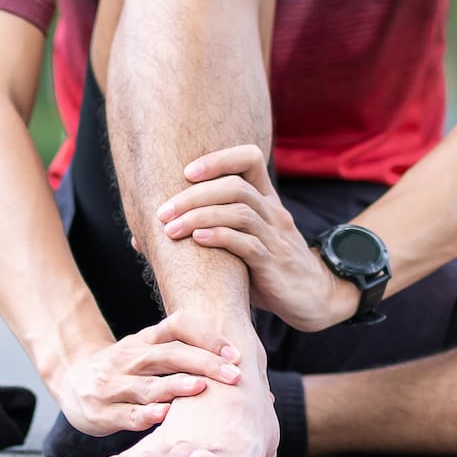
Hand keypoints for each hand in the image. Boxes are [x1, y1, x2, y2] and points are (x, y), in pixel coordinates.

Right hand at [54, 312, 243, 436]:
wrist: (71, 379)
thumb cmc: (127, 369)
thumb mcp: (148, 352)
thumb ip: (184, 356)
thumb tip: (249, 373)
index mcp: (144, 340)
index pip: (177, 327)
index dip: (206, 336)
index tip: (233, 352)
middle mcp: (129, 357)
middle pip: (169, 355)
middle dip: (203, 363)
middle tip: (233, 374)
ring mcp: (113, 384)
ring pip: (149, 384)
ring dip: (176, 386)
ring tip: (201, 387)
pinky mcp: (102, 411)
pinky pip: (127, 413)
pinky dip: (147, 414)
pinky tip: (165, 415)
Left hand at [151, 144, 357, 331]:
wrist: (314, 298)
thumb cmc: (268, 270)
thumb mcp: (244, 244)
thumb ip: (207, 233)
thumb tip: (143, 238)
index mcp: (267, 201)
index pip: (250, 158)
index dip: (218, 159)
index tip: (186, 172)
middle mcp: (273, 213)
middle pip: (235, 186)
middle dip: (193, 195)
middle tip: (162, 212)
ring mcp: (276, 238)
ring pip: (239, 211)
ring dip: (199, 216)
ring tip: (170, 229)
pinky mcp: (274, 265)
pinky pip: (248, 244)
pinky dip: (219, 238)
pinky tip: (197, 241)